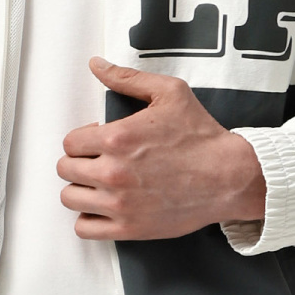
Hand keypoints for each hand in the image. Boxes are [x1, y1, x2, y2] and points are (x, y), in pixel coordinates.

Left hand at [57, 59, 267, 240]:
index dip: (83, 139)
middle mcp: (113, 172)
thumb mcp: (169, 93)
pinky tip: (102, 208)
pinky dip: (88, 219)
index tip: (98, 142)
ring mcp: (119, 203)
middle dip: (79, 162)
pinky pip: (85, 229)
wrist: (229, 176)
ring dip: (80, 190)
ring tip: (99, 185)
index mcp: (117, 138)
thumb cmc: (201, 135)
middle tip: (99, 162)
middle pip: (65, 169)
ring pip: (70, 198)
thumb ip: (127, 78)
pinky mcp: (129, 228)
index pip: (70, 142)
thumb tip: (96, 65)